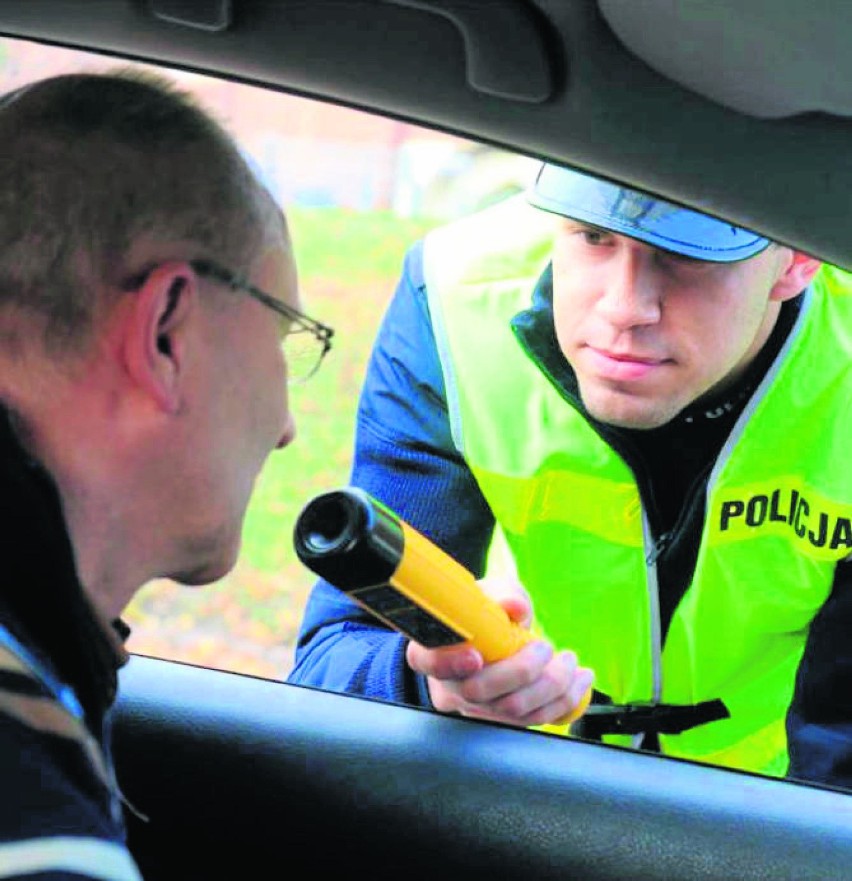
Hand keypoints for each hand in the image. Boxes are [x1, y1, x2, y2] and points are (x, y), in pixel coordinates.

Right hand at [405, 575, 593, 727]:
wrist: (494, 634)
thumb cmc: (485, 612)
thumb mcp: (490, 593)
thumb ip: (501, 594)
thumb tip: (516, 607)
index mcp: (433, 648)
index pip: (426, 660)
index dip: (448, 663)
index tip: (476, 656)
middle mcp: (449, 684)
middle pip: (479, 691)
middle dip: (521, 671)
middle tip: (545, 646)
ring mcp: (475, 708)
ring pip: (510, 711)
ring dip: (551, 687)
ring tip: (570, 661)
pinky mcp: (504, 720)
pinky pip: (533, 720)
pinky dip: (565, 701)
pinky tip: (580, 680)